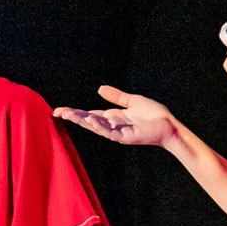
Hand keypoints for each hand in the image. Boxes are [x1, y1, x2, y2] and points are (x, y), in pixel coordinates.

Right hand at [53, 86, 177, 148]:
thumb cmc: (153, 115)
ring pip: (95, 127)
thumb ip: (116, 96)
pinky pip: (109, 132)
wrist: (169, 125)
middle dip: (73, 116)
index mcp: (112, 117)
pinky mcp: (126, 136)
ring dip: (81, 121)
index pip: (89, 114)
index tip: (59, 110)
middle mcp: (112, 125)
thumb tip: (99, 89)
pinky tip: (89, 120)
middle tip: (57, 112)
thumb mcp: (132, 101)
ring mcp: (118, 132)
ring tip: (68, 114)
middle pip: (88, 121)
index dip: (74, 112)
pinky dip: (98, 126)